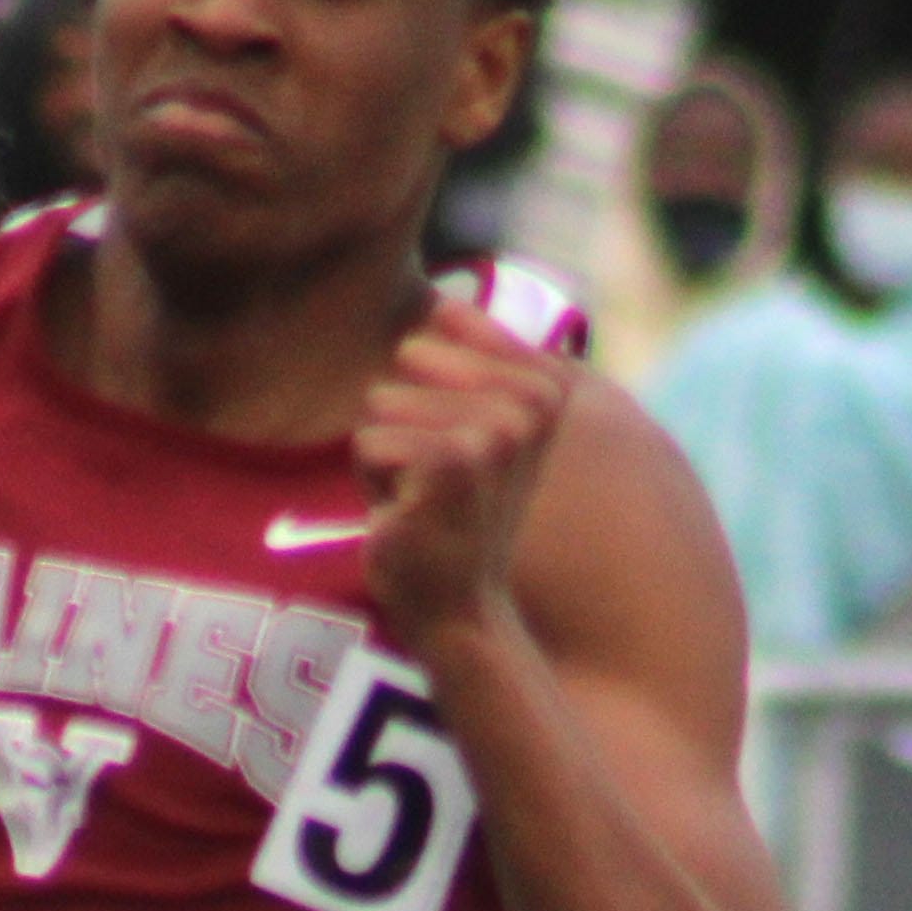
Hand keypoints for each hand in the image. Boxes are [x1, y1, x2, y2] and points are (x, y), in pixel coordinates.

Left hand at [355, 296, 575, 660]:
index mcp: (542, 386)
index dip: (417, 403)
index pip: (426, 340)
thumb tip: (437, 299)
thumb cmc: (454, 521)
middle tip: (433, 487)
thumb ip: (461, 366)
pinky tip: (409, 519)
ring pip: (380, 406)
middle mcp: (527, 405)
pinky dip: (373, 488)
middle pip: (401, 366)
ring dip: (384, 460)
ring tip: (421, 502)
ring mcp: (494, 434)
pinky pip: (369, 444)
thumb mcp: (463, 431)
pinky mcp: (453, 464)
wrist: (458, 611)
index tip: (453, 460)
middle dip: (397, 428)